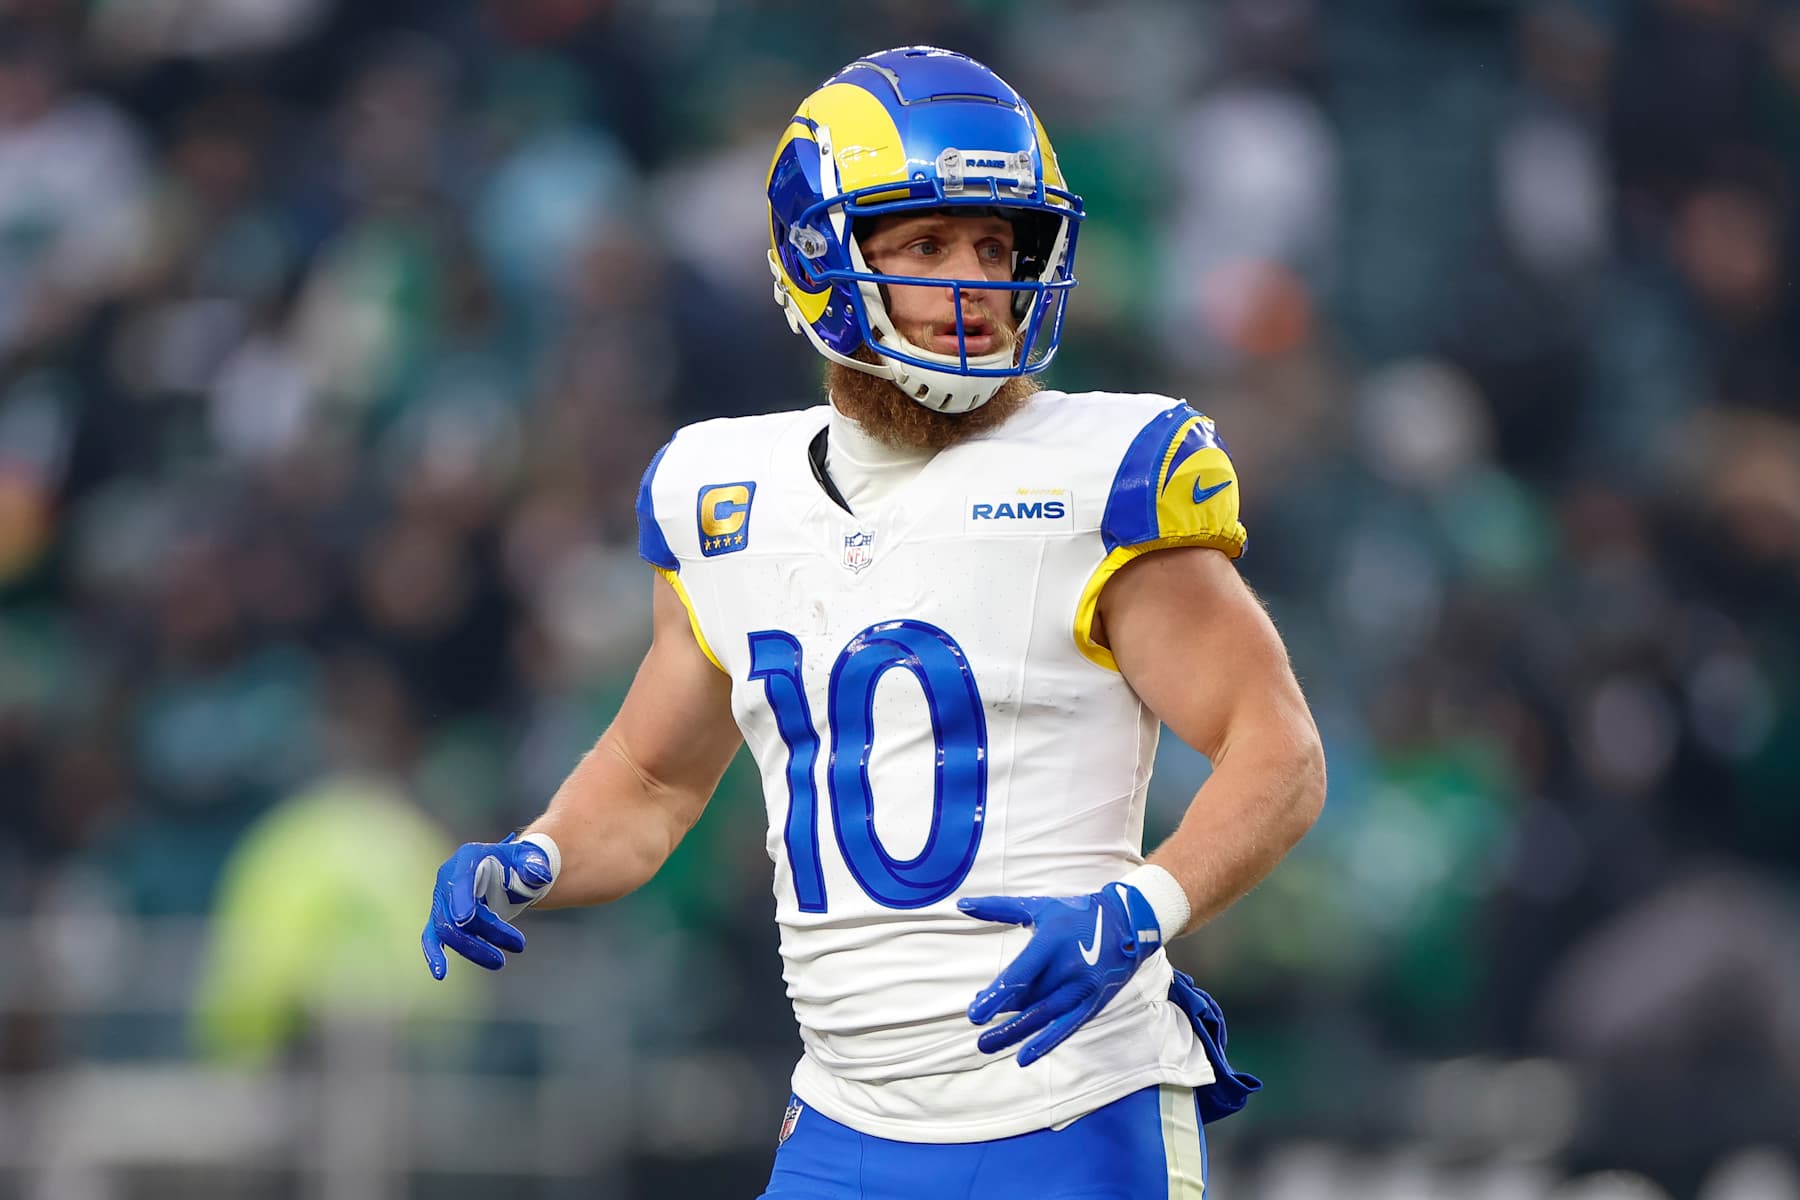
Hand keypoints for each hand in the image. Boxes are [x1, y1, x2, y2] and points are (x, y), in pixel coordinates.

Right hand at [422, 833, 558, 978]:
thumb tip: (540, 875)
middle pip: (456, 910)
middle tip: (520, 945)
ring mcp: (443, 899)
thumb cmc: (518, 863)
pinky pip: (432, 937)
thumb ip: (535, 864)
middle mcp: (448, 878)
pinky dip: (434, 954)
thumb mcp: (530, 858)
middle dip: (486, 931)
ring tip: (500, 962)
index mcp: (468, 858)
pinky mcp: (442, 918)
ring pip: (448, 929)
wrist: (509, 871)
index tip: (467, 919)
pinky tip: (440, 974)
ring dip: (473, 948)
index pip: (460, 879)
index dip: (462, 899)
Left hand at [959, 881, 1162, 1066]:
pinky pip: (1066, 1027)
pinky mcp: (1092, 1003)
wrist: (1126, 924)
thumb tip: (962, 904)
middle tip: (976, 1027)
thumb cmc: (1075, 914)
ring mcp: (1082, 988)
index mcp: (1052, 941)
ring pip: (1043, 1016)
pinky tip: (1024, 1057)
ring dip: (1014, 1032)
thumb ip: (999, 908)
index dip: (996, 996)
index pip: (1020, 975)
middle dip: (1001, 1012)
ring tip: (986, 1044)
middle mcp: (1068, 967)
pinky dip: (1045, 1043)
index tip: (975, 1013)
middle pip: (1029, 998)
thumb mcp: (1039, 906)